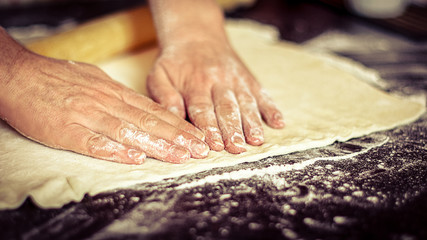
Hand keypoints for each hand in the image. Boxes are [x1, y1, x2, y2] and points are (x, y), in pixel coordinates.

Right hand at [0, 49, 208, 163]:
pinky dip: (115, 151)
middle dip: (177, 137)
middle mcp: (106, 103)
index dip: (178, 125)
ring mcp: (86, 116)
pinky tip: (135, 159)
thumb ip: (117, 96)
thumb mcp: (94, 80)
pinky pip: (94, 143)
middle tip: (200, 149)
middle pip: (148, 122)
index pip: (154, 111)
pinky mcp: (66, 131)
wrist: (18, 76)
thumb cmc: (57, 78)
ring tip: (180, 156)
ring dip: (157, 146)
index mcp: (113, 93)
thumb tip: (140, 108)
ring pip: (128, 132)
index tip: (197, 136)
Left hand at [147, 39, 283, 153]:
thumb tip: (171, 119)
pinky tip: (279, 122)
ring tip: (256, 140)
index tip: (213, 146)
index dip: (209, 128)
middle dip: (232, 129)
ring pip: (246, 103)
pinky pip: (262, 93)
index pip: (202, 109)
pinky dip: (271, 108)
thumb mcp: (159, 75)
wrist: (196, 35)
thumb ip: (164, 97)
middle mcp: (218, 81)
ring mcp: (236, 80)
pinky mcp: (248, 79)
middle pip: (226, 108)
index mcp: (195, 83)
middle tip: (236, 148)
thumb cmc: (175, 62)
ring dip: (252, 122)